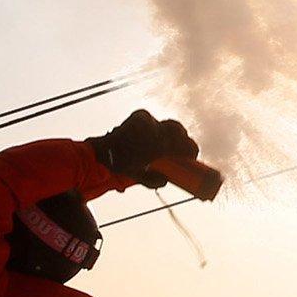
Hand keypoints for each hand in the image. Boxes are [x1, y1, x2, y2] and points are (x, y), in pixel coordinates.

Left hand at [92, 110, 220, 198]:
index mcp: (159, 145)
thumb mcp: (140, 177)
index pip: (184, 145)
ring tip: (170, 142)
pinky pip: (155, 120)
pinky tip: (156, 134)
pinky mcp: (140, 115)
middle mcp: (155, 130)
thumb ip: (155, 180)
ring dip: (172, 133)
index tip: (193, 156)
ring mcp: (147, 121)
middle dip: (184, 140)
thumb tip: (167, 180)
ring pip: (168, 124)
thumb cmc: (121, 166)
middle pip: (178, 131)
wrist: (103, 152)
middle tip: (184, 149)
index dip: (191, 151)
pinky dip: (158, 127)